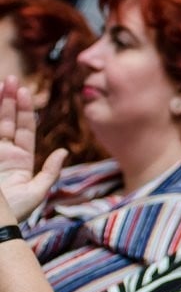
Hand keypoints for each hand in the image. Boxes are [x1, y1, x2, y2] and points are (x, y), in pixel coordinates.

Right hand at [0, 76, 65, 221]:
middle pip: (6, 121)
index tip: (25, 91)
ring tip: (2, 83)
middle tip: (11, 79)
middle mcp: (3, 154)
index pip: (23, 130)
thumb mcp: (38, 192)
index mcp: (19, 161)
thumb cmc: (15, 213)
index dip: (24, 110)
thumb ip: (50, 172)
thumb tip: (64, 152)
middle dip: (9, 100)